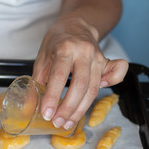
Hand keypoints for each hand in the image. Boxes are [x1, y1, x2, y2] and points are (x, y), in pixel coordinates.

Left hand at [32, 15, 127, 129]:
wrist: (76, 24)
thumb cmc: (57, 42)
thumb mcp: (42, 57)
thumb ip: (38, 79)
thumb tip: (31, 104)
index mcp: (64, 48)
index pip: (59, 76)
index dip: (52, 97)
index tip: (46, 113)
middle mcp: (84, 52)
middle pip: (80, 85)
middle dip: (68, 108)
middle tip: (58, 122)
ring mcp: (98, 56)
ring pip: (93, 88)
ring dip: (80, 109)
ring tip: (68, 123)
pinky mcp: (106, 61)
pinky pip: (116, 74)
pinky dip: (110, 86)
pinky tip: (93, 99)